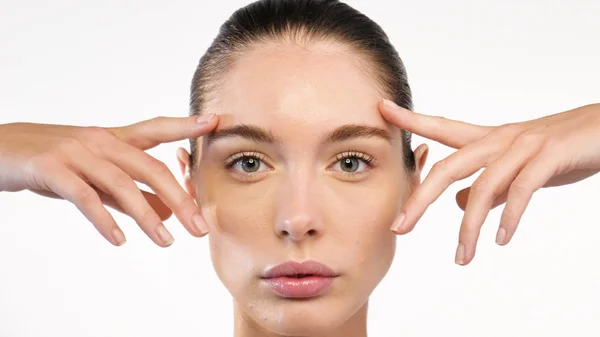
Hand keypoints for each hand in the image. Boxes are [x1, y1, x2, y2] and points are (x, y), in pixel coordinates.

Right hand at [0, 114, 217, 246]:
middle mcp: (100, 141)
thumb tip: (166, 212)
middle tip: (199, 228)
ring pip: (121, 184)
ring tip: (166, 242)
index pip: (156, 128)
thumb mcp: (95, 176)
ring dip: (148, 216)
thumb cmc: (54, 163)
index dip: (184, 125)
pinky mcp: (51, 168)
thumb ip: (129, 193)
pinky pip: (84, 196)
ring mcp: (76, 153)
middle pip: (150, 167)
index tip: (214, 122)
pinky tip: (119, 239)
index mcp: (113, 139)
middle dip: (179, 198)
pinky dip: (104, 219)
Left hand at [380, 100, 599, 264]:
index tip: (380, 109)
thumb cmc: (557, 149)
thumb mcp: (514, 167)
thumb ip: (485, 185)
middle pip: (448, 167)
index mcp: (488, 139)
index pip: (441, 127)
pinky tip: (500, 240)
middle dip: (420, 200)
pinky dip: (509, 217)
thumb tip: (457, 205)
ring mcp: (523, 147)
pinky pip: (521, 190)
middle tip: (399, 228)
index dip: (411, 119)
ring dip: (469, 227)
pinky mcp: (549, 156)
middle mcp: (499, 139)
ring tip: (462, 257)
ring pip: (483, 187)